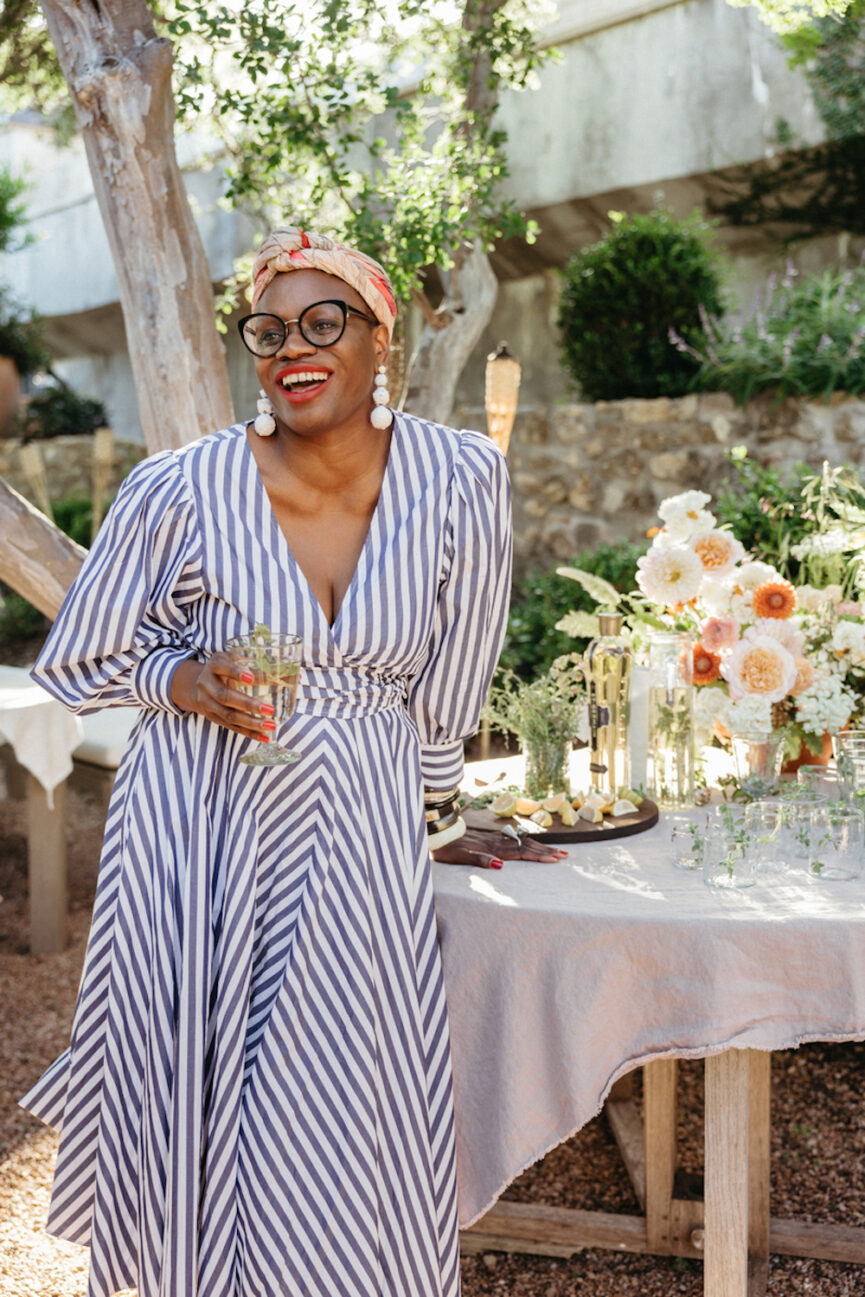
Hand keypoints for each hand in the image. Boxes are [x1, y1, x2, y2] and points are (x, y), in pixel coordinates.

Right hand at [169, 654, 275, 741]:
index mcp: (214, 666)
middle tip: (270, 709)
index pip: (221, 667)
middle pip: (225, 697)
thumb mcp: (234, 659)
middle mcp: (207, 685)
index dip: (235, 672)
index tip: (251, 678)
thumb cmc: (225, 669)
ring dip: (251, 723)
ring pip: (229, 715)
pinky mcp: (214, 718)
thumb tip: (294, 675)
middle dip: (248, 705)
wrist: (197, 685)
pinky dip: (250, 733)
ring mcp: (208, 704)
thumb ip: (257, 664)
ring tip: (271, 725)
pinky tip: (265, 737)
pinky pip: (232, 727)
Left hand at [431, 827, 567, 868]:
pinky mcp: (491, 838)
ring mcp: (495, 839)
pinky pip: (516, 840)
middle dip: (546, 851)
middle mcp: (497, 842)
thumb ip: (480, 860)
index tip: (555, 859)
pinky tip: (532, 843)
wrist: (438, 835)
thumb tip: (500, 866)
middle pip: (527, 846)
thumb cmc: (448, 850)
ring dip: (540, 846)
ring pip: (523, 842)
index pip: (521, 853)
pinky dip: (528, 843)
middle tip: (565, 856)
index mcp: (493, 849)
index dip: (539, 856)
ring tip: (556, 850)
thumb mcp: (461, 857)